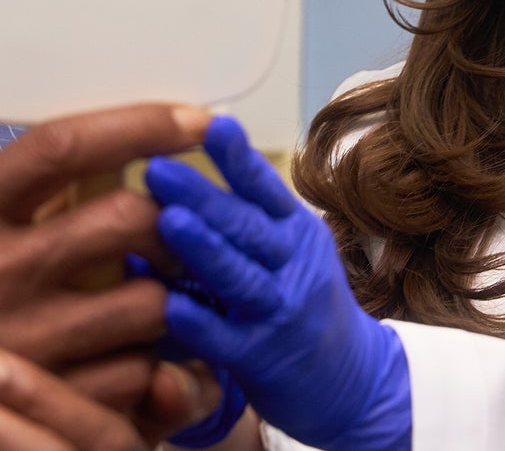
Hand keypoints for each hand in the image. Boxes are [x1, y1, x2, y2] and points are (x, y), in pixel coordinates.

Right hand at [0, 102, 211, 449]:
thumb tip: (71, 180)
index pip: (62, 148)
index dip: (139, 124)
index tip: (189, 116)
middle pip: (124, 223)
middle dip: (181, 213)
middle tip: (204, 210)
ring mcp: (9, 349)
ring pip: (144, 309)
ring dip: (181, 294)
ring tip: (197, 281)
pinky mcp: (22, 413)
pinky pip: (124, 386)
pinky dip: (156, 369)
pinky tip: (166, 356)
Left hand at [145, 116, 411, 450]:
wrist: (347, 380)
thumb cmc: (298, 300)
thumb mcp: (287, 245)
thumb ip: (242, 212)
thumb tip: (179, 170)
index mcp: (295, 229)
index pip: (264, 186)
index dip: (238, 156)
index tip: (212, 123)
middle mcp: (292, 265)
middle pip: (246, 225)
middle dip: (201, 195)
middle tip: (157, 167)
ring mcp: (279, 312)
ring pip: (239, 276)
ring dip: (203, 247)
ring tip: (167, 220)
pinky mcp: (261, 359)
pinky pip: (225, 338)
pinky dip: (199, 321)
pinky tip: (170, 304)